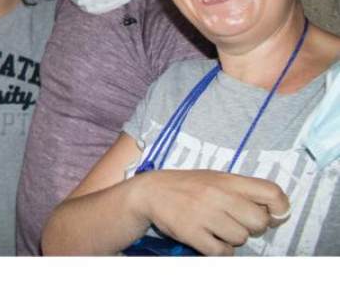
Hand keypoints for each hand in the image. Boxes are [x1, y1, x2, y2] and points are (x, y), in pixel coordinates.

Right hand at [137, 169, 290, 255]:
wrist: (150, 192)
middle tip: (236, 221)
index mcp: (227, 180)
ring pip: (240, 238)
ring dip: (232, 238)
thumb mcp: (215, 179)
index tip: (272, 214)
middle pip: (259, 221)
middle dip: (251, 226)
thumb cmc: (188, 186)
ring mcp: (204, 214)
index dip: (279, 207)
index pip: (272, 192)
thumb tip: (275, 212)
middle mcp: (218, 195)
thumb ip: (243, 191)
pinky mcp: (192, 232)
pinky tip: (208, 238)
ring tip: (216, 227)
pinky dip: (219, 249)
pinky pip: (222, 251)